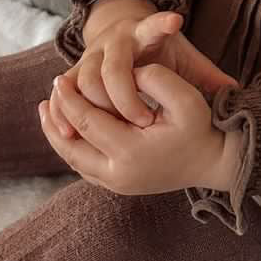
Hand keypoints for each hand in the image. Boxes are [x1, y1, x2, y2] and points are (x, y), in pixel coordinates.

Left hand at [38, 65, 231, 194]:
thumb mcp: (185, 97)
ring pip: (75, 161)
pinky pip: (84, 168)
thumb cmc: (200, 127)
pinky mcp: (119, 186)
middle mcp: (118, 175)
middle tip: (46, 96)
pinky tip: (69, 130)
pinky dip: (72, 148)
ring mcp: (117, 185)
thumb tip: (130, 73)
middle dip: (56, 120)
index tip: (57, 79)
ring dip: (58, 137)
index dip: (69, 100)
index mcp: (130, 151)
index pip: (87, 123)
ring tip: (47, 114)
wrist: (214, 161)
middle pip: (72, 147)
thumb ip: (156, 79)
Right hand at [47, 12, 239, 139]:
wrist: (119, 38)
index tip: (176, 20)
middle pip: (114, 67)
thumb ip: (205, 75)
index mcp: (144, 31)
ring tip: (115, 133)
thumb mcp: (183, 58)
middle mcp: (114, 40)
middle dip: (126, 97)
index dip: (162, 22)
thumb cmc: (158, 53)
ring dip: (97, 109)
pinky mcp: (75, 72)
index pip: (154, 26)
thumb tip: (236, 91)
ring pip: (86, 81)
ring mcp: (91, 54)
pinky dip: (63, 113)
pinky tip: (68, 136)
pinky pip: (66, 93)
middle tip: (145, 121)